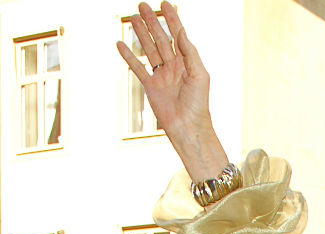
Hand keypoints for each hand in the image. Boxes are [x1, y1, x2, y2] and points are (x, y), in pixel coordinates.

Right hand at [116, 2, 227, 180]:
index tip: (165, 4)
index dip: (172, 20)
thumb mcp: (198, 75)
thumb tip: (181, 32)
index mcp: (188, 62)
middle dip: (152, 22)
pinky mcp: (150, 86)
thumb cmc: (198, 103)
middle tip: (142, 6)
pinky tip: (120, 43)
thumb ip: (189, 54)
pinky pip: (138, 67)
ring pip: (149, 49)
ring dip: (141, 34)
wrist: (187, 126)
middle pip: (161, 39)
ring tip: (132, 18)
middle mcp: (174, 66)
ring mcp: (162, 75)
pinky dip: (129, 56)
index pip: (178, 35)